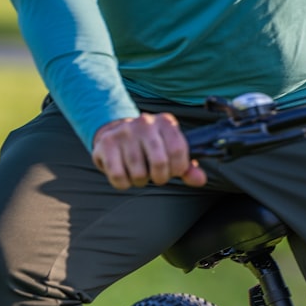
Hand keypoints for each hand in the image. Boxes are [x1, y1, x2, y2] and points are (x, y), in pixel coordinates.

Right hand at [91, 113, 206, 189]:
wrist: (115, 134)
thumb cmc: (149, 147)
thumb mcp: (170, 152)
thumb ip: (187, 167)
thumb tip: (200, 179)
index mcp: (165, 122)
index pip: (178, 150)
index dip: (178, 168)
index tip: (173, 171)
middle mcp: (145, 123)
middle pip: (160, 163)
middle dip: (160, 177)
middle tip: (156, 176)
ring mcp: (124, 132)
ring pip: (139, 173)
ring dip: (141, 181)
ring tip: (139, 172)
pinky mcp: (105, 144)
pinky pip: (119, 176)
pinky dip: (124, 183)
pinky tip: (125, 174)